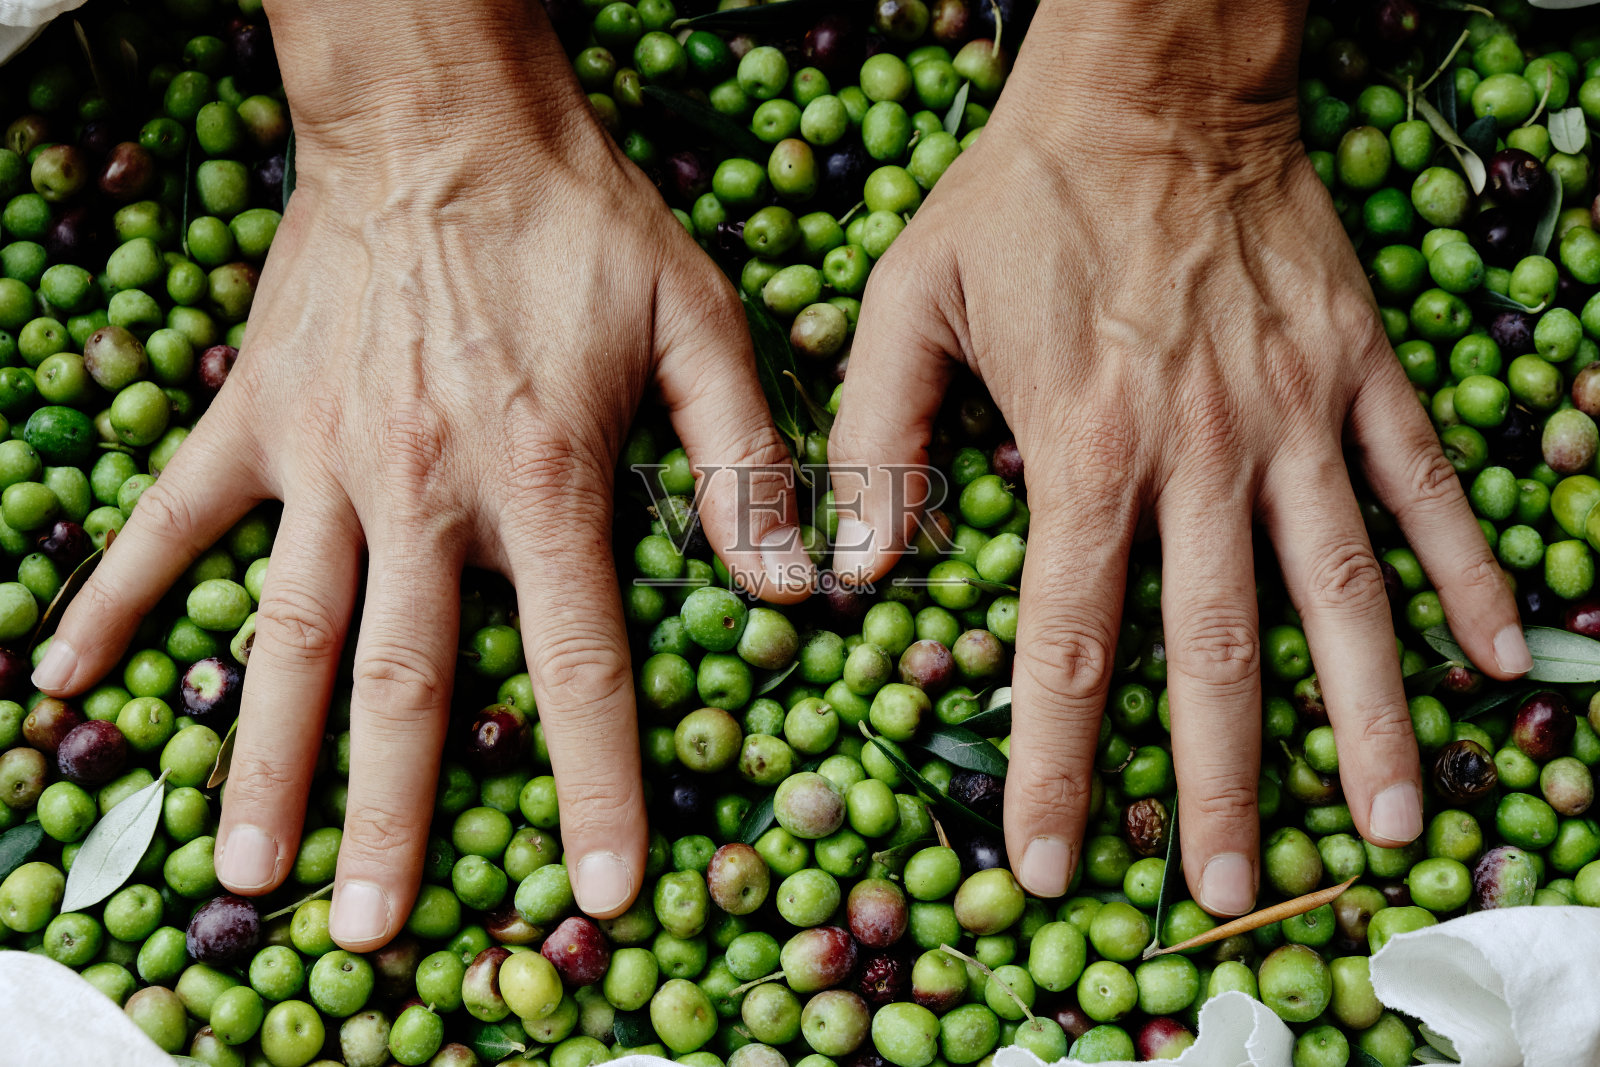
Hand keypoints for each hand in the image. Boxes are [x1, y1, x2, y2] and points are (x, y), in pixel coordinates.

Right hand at [32, 0, 812, 947]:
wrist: (447, 120)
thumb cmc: (581, 222)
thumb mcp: (700, 325)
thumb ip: (747, 464)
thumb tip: (798, 584)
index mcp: (546, 480)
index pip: (577, 662)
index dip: (594, 781)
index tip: (599, 886)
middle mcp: (427, 490)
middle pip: (411, 684)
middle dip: (395, 818)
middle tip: (374, 933)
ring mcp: (327, 459)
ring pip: (293, 633)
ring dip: (266, 758)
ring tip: (246, 872)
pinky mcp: (256, 417)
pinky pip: (174, 519)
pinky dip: (120, 595)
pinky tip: (64, 677)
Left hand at [830, 2, 1528, 913]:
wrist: (1151, 86)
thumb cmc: (1021, 196)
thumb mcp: (907, 299)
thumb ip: (873, 437)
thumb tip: (856, 568)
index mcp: (1084, 449)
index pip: (1067, 641)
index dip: (1055, 764)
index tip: (1048, 864)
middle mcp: (1199, 453)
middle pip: (1215, 650)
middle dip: (1217, 785)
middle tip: (1228, 895)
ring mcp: (1293, 415)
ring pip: (1341, 592)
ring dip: (1366, 718)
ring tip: (1382, 826)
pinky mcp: (1358, 372)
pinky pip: (1426, 485)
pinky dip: (1469, 571)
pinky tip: (1503, 658)